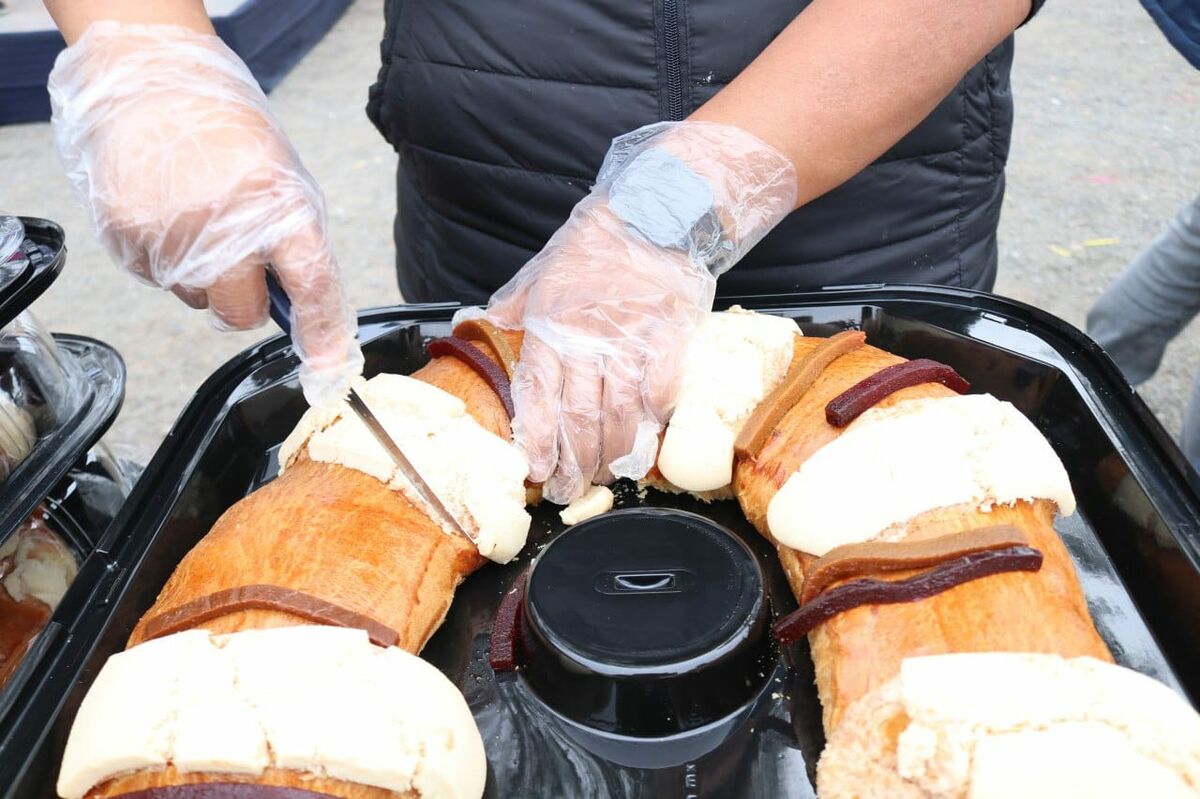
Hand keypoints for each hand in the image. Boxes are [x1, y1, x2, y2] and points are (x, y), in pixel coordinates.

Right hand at [48, 22, 362, 405]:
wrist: (153, 84)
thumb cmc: (228, 133)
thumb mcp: (284, 181)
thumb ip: (296, 246)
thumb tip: (309, 317)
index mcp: (278, 206)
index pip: (311, 286)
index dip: (322, 333)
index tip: (327, 368)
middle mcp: (224, 225)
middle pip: (241, 313)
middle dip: (246, 299)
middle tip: (240, 257)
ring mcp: (168, 233)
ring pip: (194, 299)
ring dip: (201, 274)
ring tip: (197, 216)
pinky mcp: (124, 234)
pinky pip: (154, 278)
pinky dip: (164, 257)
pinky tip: (166, 213)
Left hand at [489, 122, 797, 503]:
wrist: (655, 212)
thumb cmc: (595, 246)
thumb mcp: (542, 272)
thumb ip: (512, 307)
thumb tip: (472, 323)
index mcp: (551, 324)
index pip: (539, 395)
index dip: (538, 440)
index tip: (536, 471)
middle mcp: (588, 336)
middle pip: (580, 416)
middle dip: (574, 462)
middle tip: (570, 489)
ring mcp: (632, 338)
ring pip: (622, 413)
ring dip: (615, 452)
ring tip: (608, 474)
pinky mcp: (671, 335)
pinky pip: (662, 388)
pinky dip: (655, 418)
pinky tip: (648, 436)